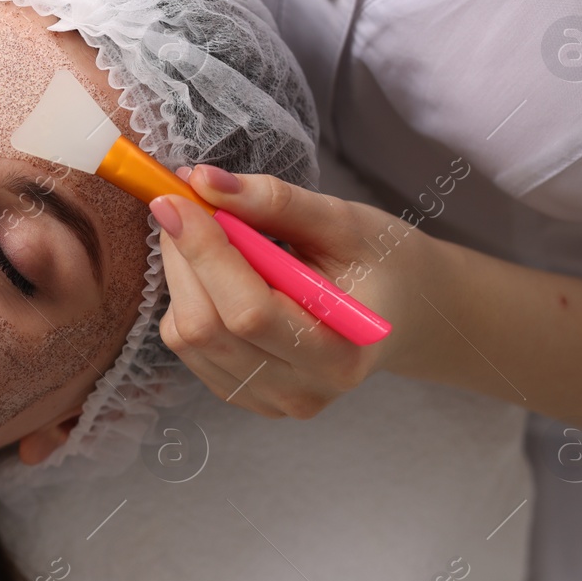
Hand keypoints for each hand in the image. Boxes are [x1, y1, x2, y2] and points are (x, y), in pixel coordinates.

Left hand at [152, 164, 443, 417]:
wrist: (404, 310)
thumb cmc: (382, 262)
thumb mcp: (344, 221)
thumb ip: (275, 201)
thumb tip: (203, 180)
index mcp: (340, 356)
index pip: (249, 312)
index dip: (205, 252)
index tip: (176, 199)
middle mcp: (301, 391)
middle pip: (206, 328)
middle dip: (184, 258)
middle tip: (184, 205)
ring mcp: (268, 400)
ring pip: (186, 338)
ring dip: (181, 275)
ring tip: (211, 234)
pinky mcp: (242, 393)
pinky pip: (187, 347)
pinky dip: (187, 298)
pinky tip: (218, 273)